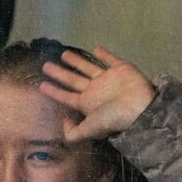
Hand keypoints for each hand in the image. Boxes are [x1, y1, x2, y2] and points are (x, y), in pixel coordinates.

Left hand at [37, 46, 154, 141]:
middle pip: (72, 79)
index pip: (66, 96)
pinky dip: (104, 54)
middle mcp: (95, 90)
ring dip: (76, 61)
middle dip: (58, 73)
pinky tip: (96, 49)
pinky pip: (110, 59)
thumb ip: (73, 132)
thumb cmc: (114, 118)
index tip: (41, 85)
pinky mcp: (121, 69)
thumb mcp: (89, 130)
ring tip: (63, 54)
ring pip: (87, 67)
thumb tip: (63, 122)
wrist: (140, 108)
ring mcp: (107, 79)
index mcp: (87, 103)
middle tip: (45, 66)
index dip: (53, 91)